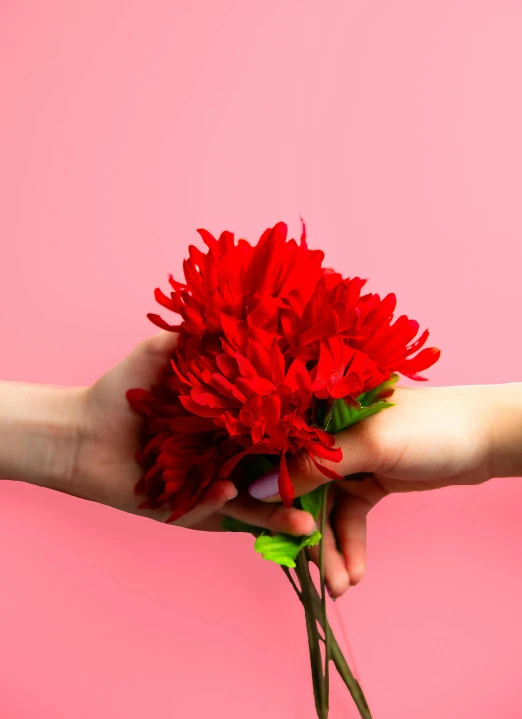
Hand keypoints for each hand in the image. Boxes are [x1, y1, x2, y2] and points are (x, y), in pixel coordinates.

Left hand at [0, 333, 315, 537]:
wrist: (78, 430)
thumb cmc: (120, 389)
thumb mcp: (163, 353)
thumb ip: (198, 336)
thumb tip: (242, 309)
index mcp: (230, 422)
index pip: (277, 430)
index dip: (306, 434)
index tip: (339, 433)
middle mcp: (226, 456)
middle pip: (274, 472)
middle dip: (305, 482)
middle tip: (339, 486)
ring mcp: (208, 486)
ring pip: (251, 503)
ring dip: (277, 513)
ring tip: (304, 522)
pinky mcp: (185, 509)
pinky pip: (209, 511)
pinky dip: (221, 504)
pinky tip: (231, 493)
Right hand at [249, 384, 521, 595]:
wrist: (485, 439)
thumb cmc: (430, 427)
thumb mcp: (370, 444)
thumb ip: (314, 465)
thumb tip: (256, 489)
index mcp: (319, 408)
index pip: (277, 451)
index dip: (266, 492)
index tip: (266, 531)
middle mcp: (326, 432)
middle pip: (299, 488)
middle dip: (307, 533)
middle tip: (314, 574)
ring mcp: (348, 458)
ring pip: (324, 508)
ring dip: (330, 548)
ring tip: (339, 586)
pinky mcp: (367, 478)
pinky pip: (348, 515)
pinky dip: (350, 543)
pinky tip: (354, 572)